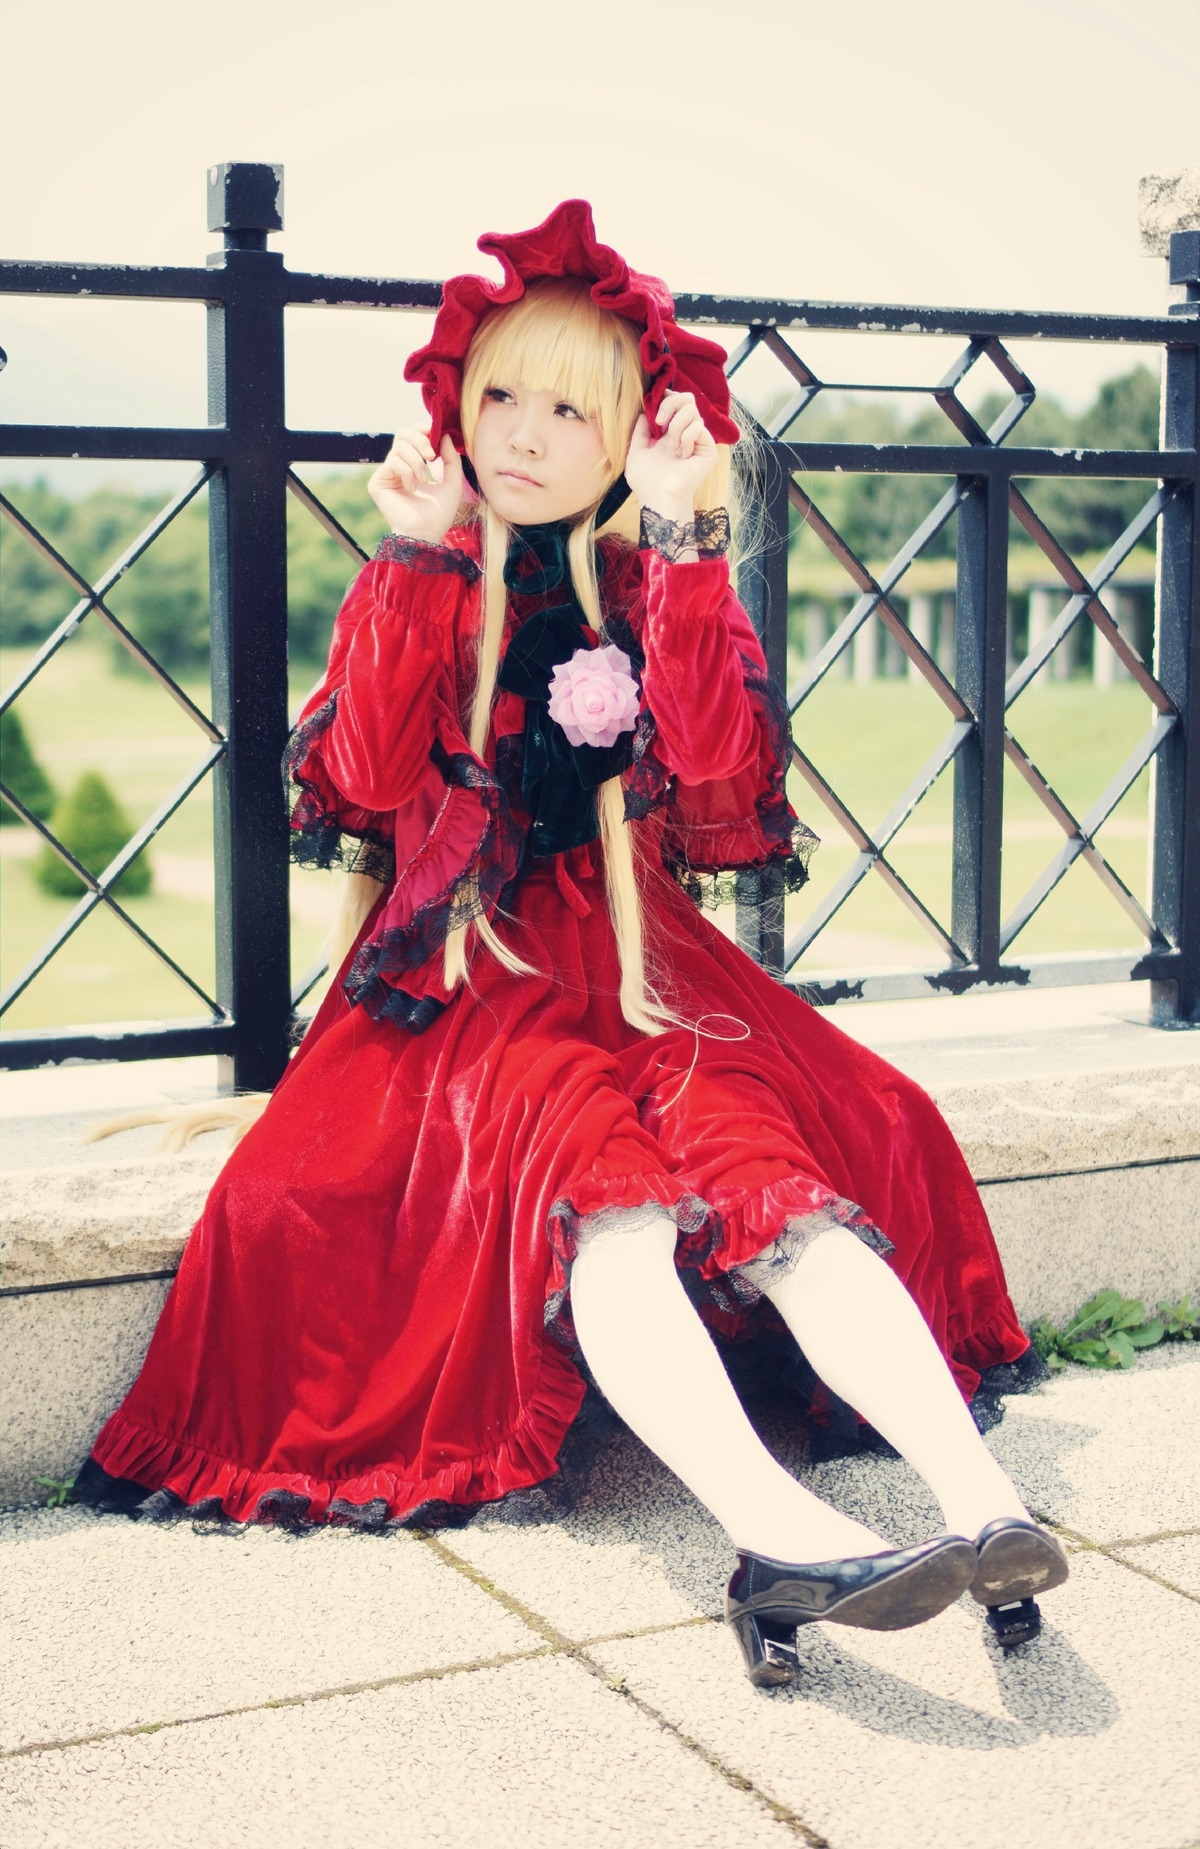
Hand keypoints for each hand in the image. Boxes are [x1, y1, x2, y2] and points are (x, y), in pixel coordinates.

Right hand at [367, 430, 463, 544]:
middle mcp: (398, 467)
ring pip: (399, 447)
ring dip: (416, 462)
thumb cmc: (440, 513)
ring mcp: (387, 474)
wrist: (427, 533)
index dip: (422, 429)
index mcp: (414, 464)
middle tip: (431, 456)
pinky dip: (407, 472)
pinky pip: (393, 462)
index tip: (435, 432)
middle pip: (402, 434)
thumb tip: (445, 435)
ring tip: (423, 481)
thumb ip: (451, 458)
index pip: (413, 436)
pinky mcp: (377, 482)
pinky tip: (411, 488)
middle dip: (420, 440)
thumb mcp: (452, 482)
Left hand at [623, 391, 717, 521]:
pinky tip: (683, 454)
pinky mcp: (708, 448)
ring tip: (672, 446)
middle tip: (660, 421)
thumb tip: (644, 413)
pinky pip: (698, 427)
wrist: (659, 496)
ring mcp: (698, 440)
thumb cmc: (646, 480)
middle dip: (670, 404)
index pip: (676, 403)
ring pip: (692, 410)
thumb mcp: (636, 452)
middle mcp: (686, 434)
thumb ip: (639, 431)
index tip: (656, 401)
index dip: (668, 397)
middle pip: (688, 399)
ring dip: (676, 426)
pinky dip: (686, 438)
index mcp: (670, 434)